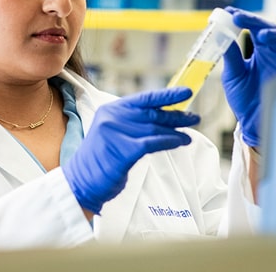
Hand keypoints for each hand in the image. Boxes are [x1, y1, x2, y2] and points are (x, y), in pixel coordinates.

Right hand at [62, 87, 199, 214]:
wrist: (81, 182)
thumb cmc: (101, 160)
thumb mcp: (114, 134)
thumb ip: (133, 123)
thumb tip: (163, 118)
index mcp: (110, 110)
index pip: (144, 99)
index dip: (167, 95)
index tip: (186, 92)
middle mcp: (112, 117)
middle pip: (152, 113)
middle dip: (176, 116)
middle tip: (194, 117)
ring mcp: (116, 132)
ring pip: (154, 128)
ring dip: (175, 132)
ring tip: (188, 136)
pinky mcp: (122, 150)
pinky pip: (152, 143)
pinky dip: (169, 141)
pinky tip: (179, 142)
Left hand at [221, 6, 275, 146]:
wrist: (254, 125)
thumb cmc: (245, 100)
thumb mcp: (233, 76)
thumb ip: (230, 56)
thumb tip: (222, 35)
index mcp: (261, 50)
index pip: (255, 28)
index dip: (244, 19)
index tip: (228, 12)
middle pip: (272, 31)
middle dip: (256, 22)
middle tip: (239, 18)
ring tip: (262, 35)